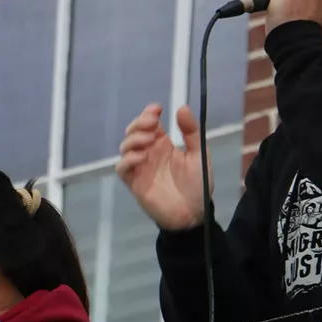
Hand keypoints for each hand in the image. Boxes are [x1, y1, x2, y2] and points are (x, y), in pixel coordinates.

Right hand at [116, 104, 210, 231]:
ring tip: (149, 140)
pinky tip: (141, 157)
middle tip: (151, 123)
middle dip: (139, 123)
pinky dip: (128, 159)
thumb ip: (191, 132)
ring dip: (134, 139)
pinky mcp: (134, 182)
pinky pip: (122, 168)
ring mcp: (139, 167)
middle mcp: (148, 152)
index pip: (149, 123)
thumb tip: (181, 107)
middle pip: (133, 131)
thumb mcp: (199, 154)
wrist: (193, 214)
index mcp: (163, 144)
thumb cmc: (197, 184)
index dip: (148, 113)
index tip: (157, 109)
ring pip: (125, 146)